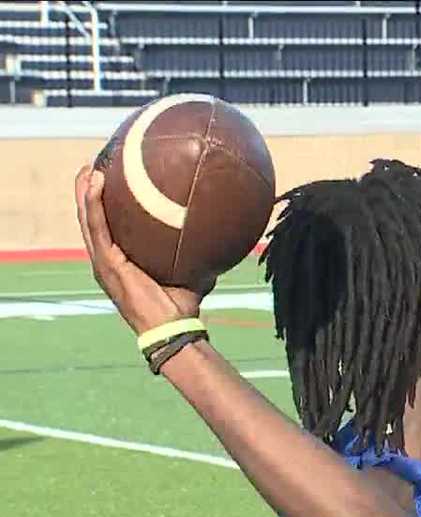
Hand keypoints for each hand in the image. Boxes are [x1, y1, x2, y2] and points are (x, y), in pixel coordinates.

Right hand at [75, 165, 209, 334]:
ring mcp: (104, 263)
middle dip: (88, 194)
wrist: (173, 328)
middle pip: (91, 221)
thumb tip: (220, 234)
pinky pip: (97, 227)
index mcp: (120, 263)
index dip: (103, 208)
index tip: (108, 183)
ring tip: (88, 169)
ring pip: (88, 220)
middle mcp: (107, 262)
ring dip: (85, 193)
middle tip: (93, 168)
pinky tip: (95, 182)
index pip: (108, 230)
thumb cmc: (182, 306)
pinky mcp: (107, 264)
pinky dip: (93, 203)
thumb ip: (198, 253)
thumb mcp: (191, 271)